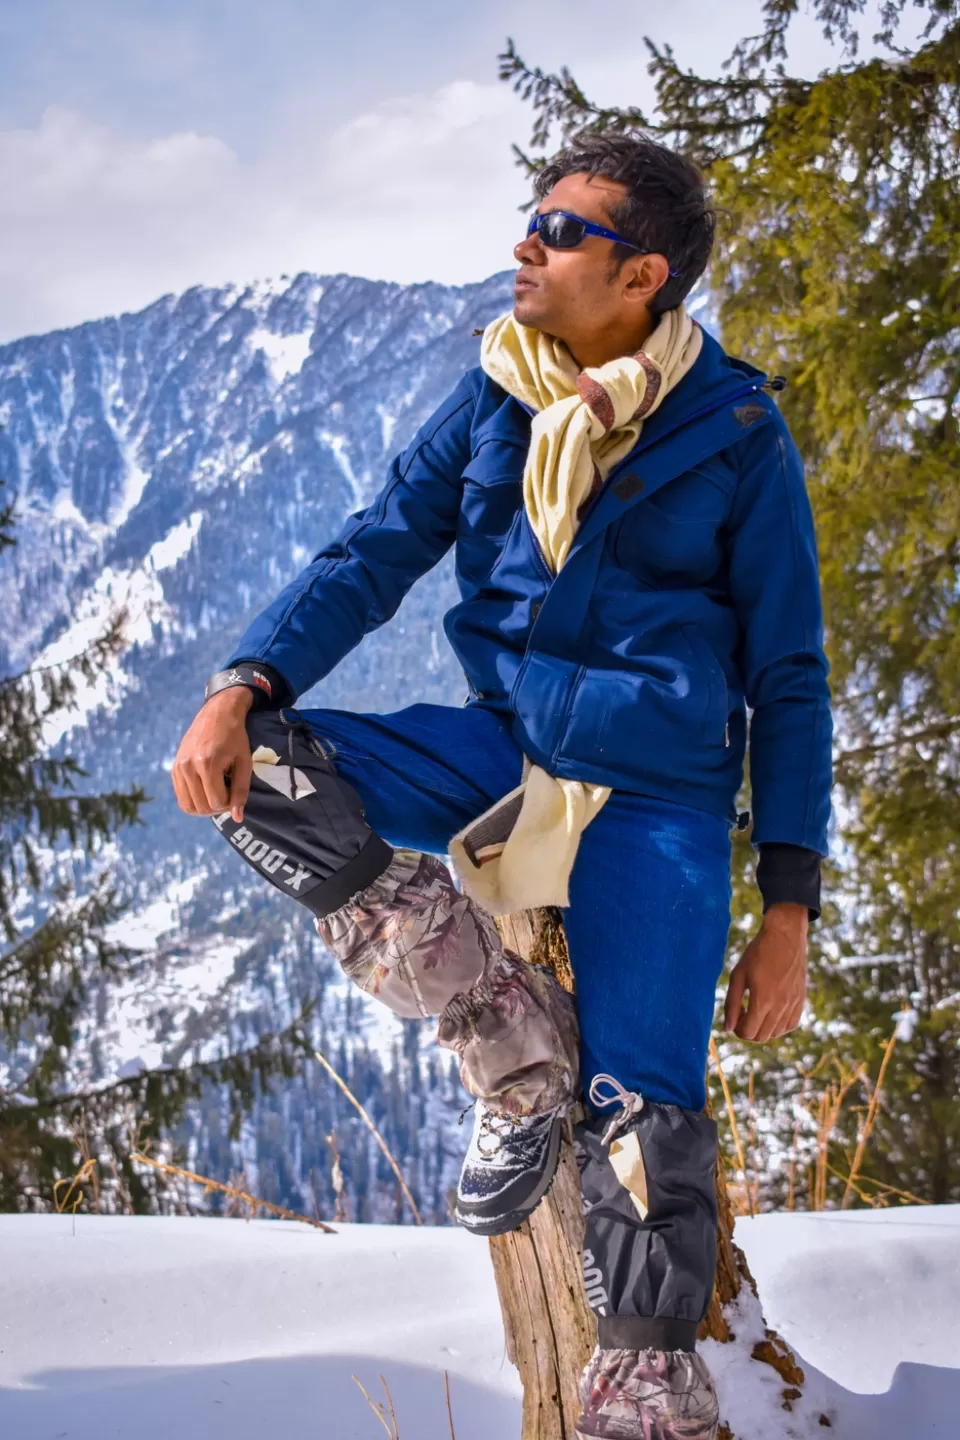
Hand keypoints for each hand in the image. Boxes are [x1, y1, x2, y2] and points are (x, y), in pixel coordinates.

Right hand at [171, 687, 253, 822]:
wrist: (217, 714)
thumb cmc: (235, 737)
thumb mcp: (244, 762)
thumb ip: (241, 790)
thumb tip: (237, 817)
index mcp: (207, 764)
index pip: (216, 802)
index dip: (229, 804)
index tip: (235, 793)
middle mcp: (188, 767)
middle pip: (201, 807)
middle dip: (217, 807)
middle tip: (227, 794)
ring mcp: (178, 768)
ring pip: (188, 806)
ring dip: (205, 807)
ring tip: (216, 793)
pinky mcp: (173, 768)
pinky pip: (181, 797)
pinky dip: (194, 801)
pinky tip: (206, 790)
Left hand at [723, 903, 807, 1042]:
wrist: (784, 937)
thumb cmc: (757, 954)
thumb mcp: (738, 975)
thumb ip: (731, 1004)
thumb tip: (727, 1028)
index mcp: (763, 999)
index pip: (748, 1032)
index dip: (737, 1029)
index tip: (736, 1014)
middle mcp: (780, 1006)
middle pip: (761, 1036)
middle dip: (748, 1030)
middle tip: (743, 1013)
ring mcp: (793, 1004)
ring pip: (776, 1033)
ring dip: (762, 1029)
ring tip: (756, 1010)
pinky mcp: (801, 1000)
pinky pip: (790, 1025)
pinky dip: (778, 1026)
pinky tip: (771, 1012)